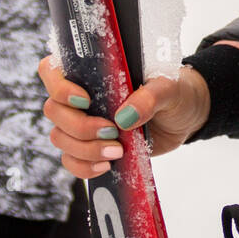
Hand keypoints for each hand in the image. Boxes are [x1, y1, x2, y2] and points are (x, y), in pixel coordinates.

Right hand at [37, 56, 210, 180]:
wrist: (186, 117)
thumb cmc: (174, 91)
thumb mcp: (169, 87)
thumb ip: (150, 96)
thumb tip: (125, 117)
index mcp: (94, 70)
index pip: (53, 71)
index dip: (59, 86)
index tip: (85, 100)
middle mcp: (81, 95)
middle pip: (54, 110)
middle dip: (80, 126)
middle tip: (112, 132)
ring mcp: (83, 123)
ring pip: (60, 138)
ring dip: (85, 149)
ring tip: (117, 151)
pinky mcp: (91, 147)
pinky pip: (70, 161)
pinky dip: (84, 167)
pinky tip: (106, 166)